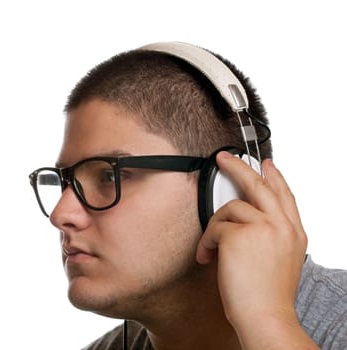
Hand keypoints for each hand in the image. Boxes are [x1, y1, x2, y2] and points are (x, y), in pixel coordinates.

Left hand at [196, 151, 315, 348]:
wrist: (265, 317)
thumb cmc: (268, 296)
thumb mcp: (282, 260)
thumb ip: (271, 237)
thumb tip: (249, 222)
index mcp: (294, 233)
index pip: (284, 195)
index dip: (275, 177)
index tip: (266, 164)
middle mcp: (281, 226)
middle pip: (259, 185)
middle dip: (239, 167)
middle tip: (223, 158)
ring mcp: (262, 227)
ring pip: (230, 208)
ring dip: (215, 228)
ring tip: (211, 251)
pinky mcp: (239, 235)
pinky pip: (215, 228)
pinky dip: (206, 243)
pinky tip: (208, 258)